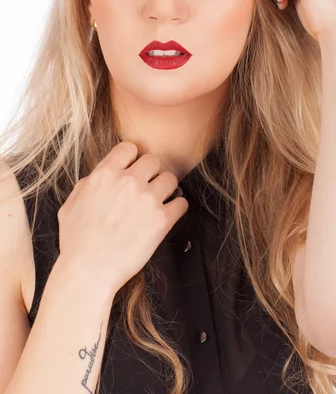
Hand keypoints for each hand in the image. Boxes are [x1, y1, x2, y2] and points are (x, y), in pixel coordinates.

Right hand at [56, 142, 188, 293]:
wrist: (89, 272)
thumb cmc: (76, 242)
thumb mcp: (70, 206)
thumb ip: (86, 185)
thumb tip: (98, 177)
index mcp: (105, 174)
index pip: (129, 148)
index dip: (131, 159)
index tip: (132, 170)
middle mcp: (128, 182)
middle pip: (153, 160)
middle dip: (150, 173)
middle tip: (147, 187)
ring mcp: (147, 199)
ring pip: (170, 179)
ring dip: (166, 189)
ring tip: (158, 201)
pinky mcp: (162, 219)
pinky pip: (181, 203)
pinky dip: (177, 208)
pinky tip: (169, 214)